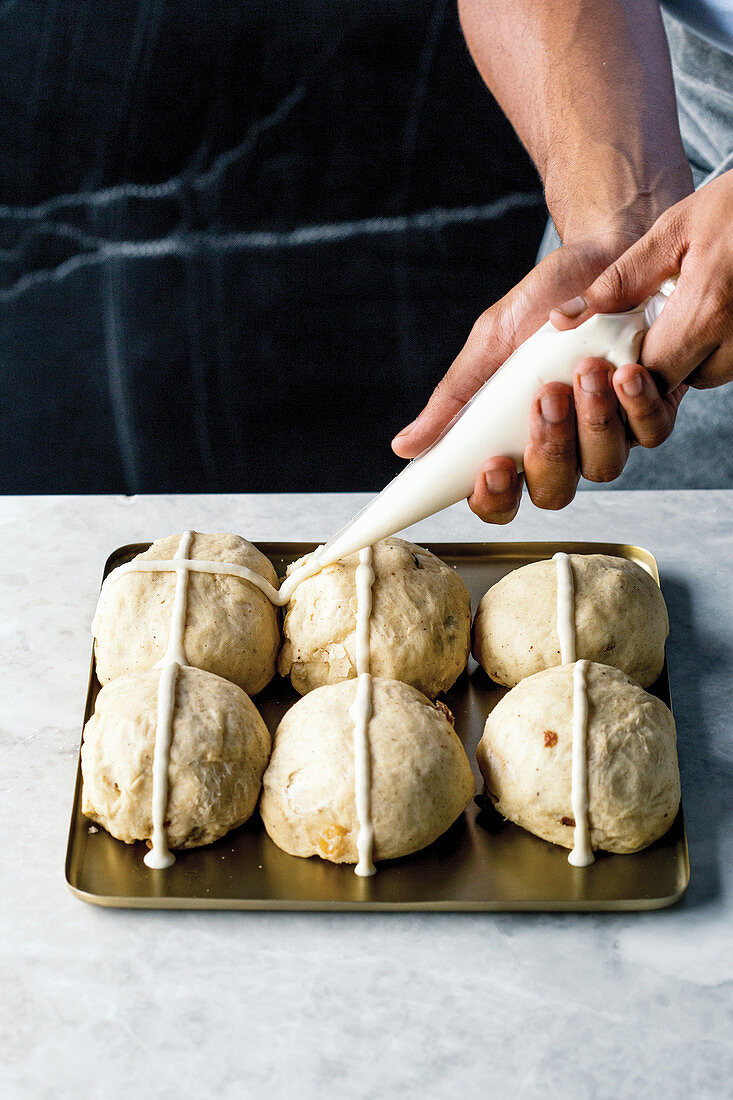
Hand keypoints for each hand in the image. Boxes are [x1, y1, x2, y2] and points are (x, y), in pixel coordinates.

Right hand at [391, 229, 684, 522]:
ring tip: (582, 371)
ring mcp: (609, 434)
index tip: (491, 467)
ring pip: (603, 467)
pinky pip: (649, 431)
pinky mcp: (651, 410)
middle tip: (544, 398)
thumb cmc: (542, 303)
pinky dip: (636, 405)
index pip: (500, 499)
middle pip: (553, 492)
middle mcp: (563, 449)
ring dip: (591, 423)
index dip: (495, 498)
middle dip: (549, 451)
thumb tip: (404, 446)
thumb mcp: (489, 345)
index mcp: (515, 443)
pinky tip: (624, 371)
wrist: (601, 254)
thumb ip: (454, 399)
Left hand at [550, 169, 732, 389]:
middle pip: (678, 380)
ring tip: (686, 308)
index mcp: (707, 311)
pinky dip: (717, 345)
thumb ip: (620, 280)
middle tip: (654, 318)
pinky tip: (714, 307)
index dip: (628, 367)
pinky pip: (732, 360)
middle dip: (658, 360)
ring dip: (690, 354)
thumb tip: (563, 319)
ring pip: (708, 374)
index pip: (650, 373)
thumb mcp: (673, 231)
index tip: (617, 344)